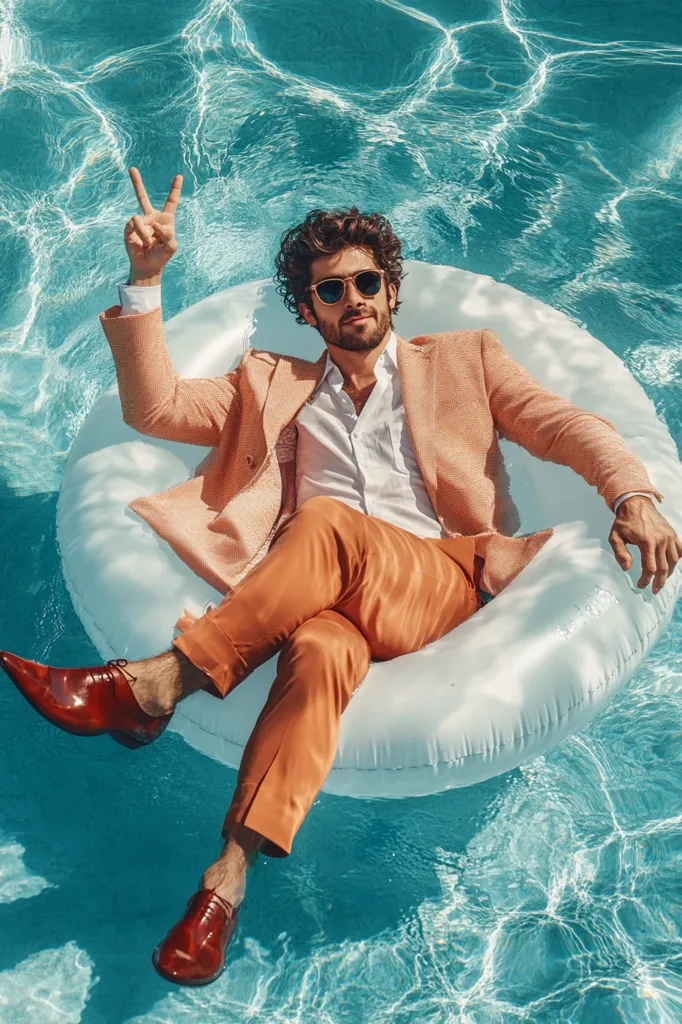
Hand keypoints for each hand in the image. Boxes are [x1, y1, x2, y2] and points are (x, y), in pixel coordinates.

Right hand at [124, 167, 182, 283]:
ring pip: (141, 218)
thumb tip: (155, 224)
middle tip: (131, 168)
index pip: (171, 201)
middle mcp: (152, 217)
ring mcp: (140, 221)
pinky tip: (141, 241)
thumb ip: (168, 234)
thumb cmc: (161, 256)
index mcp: (165, 219)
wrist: (147, 265)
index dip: (175, 189)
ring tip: (148, 242)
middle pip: (142, 196)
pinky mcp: (129, 227)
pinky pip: (134, 224)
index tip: (179, 176)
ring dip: (145, 232)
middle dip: (136, 182)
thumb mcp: (171, 247)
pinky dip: (139, 233)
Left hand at [609, 496, 681, 593]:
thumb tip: (626, 568)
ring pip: (674, 561)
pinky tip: (671, 565)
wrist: (635, 504)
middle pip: (664, 568)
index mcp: (646, 542)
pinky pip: (680, 550)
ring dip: (668, 573)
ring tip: (661, 580)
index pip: (650, 568)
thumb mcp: (615, 536)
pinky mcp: (672, 534)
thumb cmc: (625, 521)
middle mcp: (660, 540)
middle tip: (654, 590)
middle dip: (659, 582)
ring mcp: (669, 537)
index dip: (646, 580)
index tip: (640, 585)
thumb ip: (620, 553)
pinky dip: (677, 559)